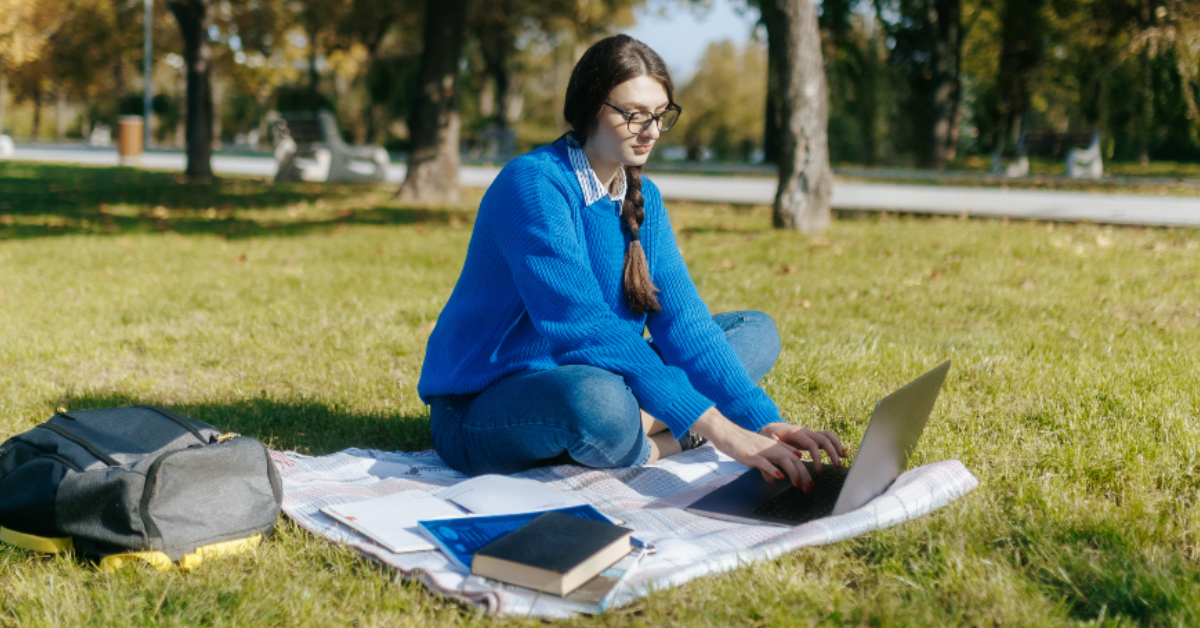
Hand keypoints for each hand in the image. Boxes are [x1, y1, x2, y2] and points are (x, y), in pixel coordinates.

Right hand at [689, 407, 821, 490]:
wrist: (728, 434)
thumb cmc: (743, 445)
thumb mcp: (761, 453)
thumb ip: (771, 464)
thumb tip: (777, 479)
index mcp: (776, 447)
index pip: (796, 459)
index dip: (805, 472)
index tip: (810, 485)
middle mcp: (773, 447)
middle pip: (794, 460)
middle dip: (804, 476)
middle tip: (809, 489)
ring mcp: (763, 450)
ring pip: (784, 460)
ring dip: (793, 473)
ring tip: (798, 485)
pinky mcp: (752, 455)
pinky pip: (765, 462)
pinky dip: (773, 469)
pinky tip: (780, 477)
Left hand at [757, 423, 846, 474]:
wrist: (770, 427)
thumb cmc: (770, 436)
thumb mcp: (771, 442)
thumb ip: (784, 449)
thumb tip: (799, 456)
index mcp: (796, 433)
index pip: (811, 444)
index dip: (817, 457)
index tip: (819, 471)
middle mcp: (806, 431)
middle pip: (824, 439)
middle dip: (833, 452)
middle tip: (838, 466)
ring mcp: (810, 433)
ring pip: (828, 436)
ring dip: (837, 446)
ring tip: (844, 459)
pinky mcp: (812, 437)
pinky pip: (827, 438)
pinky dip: (835, 444)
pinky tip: (841, 454)